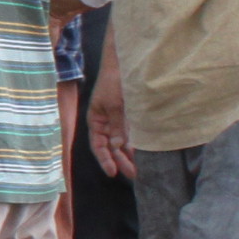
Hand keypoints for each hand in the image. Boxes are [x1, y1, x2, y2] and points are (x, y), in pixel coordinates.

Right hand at [87, 53, 135, 180]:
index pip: (97, 145)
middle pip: (110, 147)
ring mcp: (117, 119)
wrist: (125, 63)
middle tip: (132, 174)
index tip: (112, 172)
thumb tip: (116, 146)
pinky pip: (130, 134)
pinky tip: (142, 152)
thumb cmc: (114, 82)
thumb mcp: (115, 105)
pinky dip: (135, 144)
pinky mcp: (129, 116)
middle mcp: (105, 122)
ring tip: (139, 168)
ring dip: (128, 154)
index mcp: (96, 120)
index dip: (104, 159)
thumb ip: (117, 126)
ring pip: (121, 142)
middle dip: (120, 161)